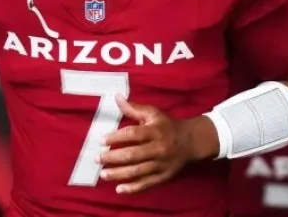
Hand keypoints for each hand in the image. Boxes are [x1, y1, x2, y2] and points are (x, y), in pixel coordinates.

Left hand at [97, 94, 218, 193]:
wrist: (190, 141)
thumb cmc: (167, 126)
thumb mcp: (153, 114)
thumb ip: (134, 108)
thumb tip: (116, 97)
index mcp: (155, 131)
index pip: (133, 134)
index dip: (116, 137)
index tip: (102, 141)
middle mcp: (158, 148)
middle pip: (133, 154)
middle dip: (113, 157)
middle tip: (97, 158)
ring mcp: (161, 164)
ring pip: (138, 171)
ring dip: (118, 174)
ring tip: (103, 174)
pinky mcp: (163, 176)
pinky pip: (146, 184)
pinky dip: (132, 188)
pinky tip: (118, 189)